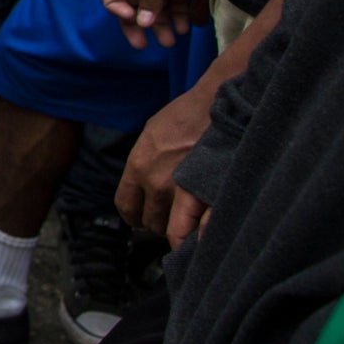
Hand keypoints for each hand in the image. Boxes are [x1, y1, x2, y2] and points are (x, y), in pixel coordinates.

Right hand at [99, 0, 209, 48]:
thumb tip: (142, 23)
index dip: (116, 9)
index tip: (132, 17)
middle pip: (135, 7)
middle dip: (140, 26)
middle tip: (144, 45)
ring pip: (159, 11)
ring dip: (163, 27)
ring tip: (172, 40)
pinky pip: (180, 6)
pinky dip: (182, 18)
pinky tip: (187, 26)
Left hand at [117, 78, 214, 238]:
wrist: (217, 104)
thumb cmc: (184, 117)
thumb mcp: (149, 135)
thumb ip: (141, 164)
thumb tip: (139, 187)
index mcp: (138, 166)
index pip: (126, 206)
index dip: (133, 216)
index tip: (141, 219)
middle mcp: (156, 182)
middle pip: (150, 222)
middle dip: (158, 223)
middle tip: (168, 219)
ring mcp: (183, 191)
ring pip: (174, 230)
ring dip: (178, 231)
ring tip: (185, 225)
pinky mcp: (209, 194)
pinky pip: (201, 230)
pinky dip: (200, 237)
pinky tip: (202, 238)